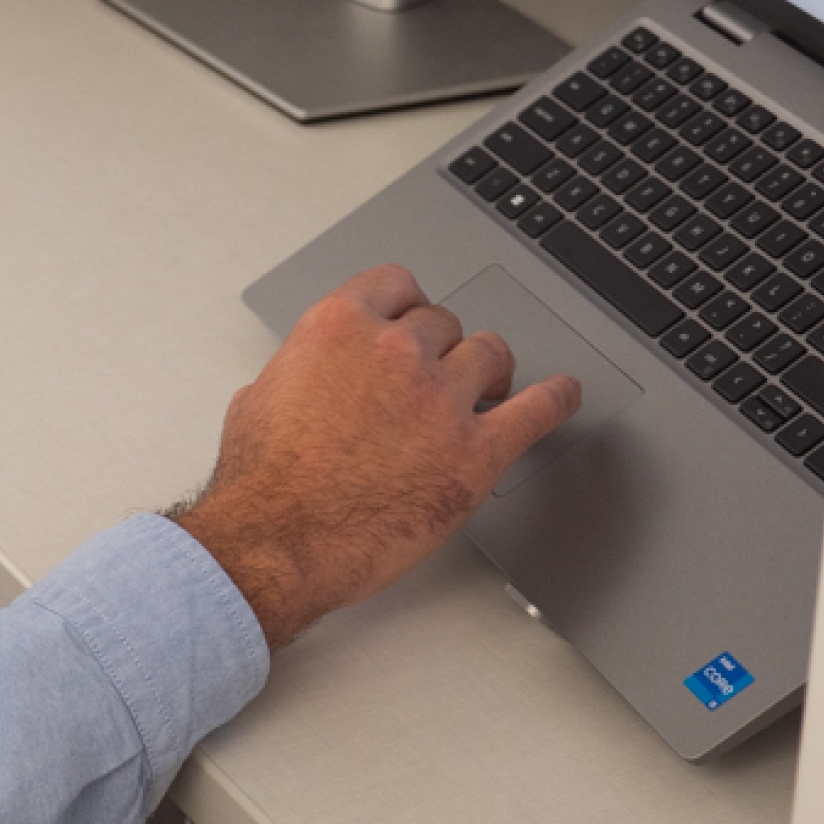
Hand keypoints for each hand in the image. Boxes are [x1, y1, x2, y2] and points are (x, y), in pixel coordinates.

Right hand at [170, 264, 580, 649]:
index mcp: (339, 326)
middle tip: (433, 373)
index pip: (397, 283)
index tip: (411, 318)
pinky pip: (537, 410)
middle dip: (438, 347)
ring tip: (484, 388)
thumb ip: (305, 366)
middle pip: (443, 321)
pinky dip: (555, 399)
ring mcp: (440, 399)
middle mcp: (395, 351)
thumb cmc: (263, 480)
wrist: (278, 540)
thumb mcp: (261, 394)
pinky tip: (562, 395)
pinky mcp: (476, 452)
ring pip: (489, 353)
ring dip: (485, 369)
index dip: (406, 305)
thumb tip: (320, 374)